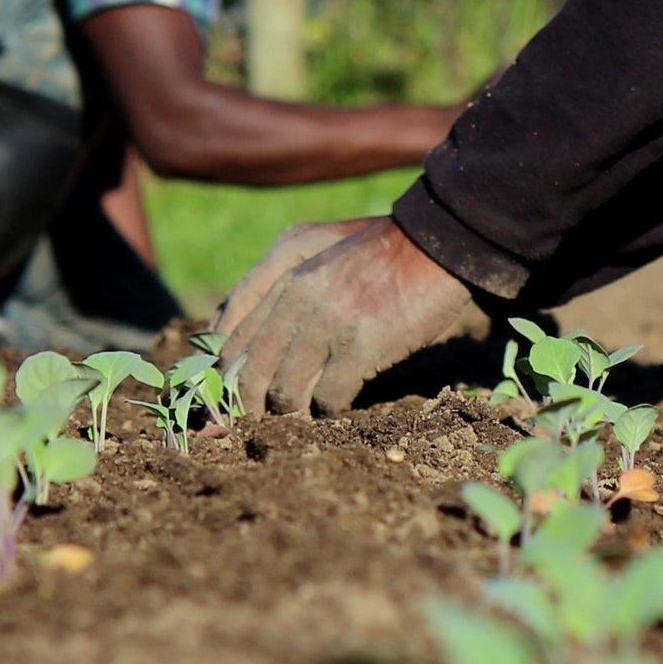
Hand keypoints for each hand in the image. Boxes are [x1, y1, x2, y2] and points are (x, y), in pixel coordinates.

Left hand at [213, 218, 484, 415]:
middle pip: (251, 369)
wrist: (440, 244)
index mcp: (285, 271)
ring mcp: (329, 322)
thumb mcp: (318, 245)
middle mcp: (299, 295)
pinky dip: (328, 409)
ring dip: (291, 409)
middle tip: (259, 418)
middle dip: (251, 403)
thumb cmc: (381, 250)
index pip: (231, 332)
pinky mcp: (362, 346)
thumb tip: (233, 321)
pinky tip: (338, 403)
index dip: (222, 371)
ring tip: (303, 411)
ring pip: (284, 390)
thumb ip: (276, 276)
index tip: (226, 394)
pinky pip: (328, 397)